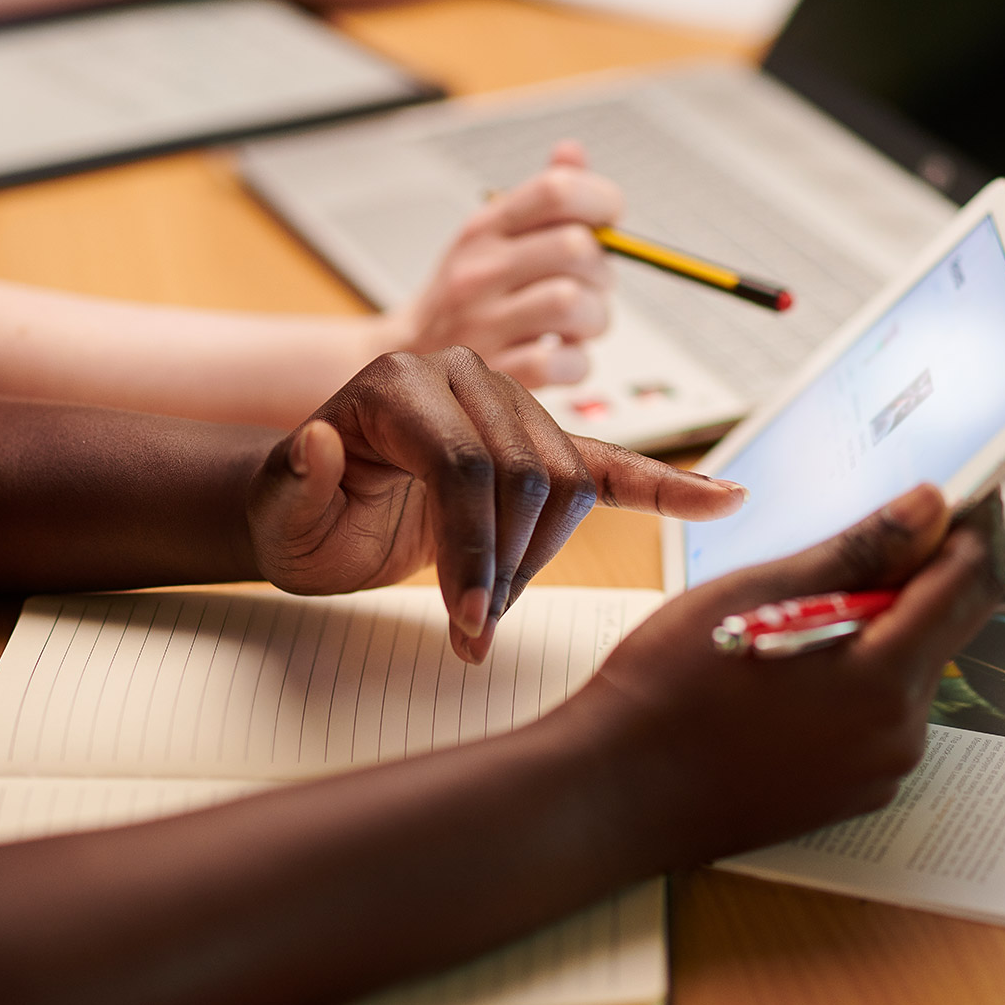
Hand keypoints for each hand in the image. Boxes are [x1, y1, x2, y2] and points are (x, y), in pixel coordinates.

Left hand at [247, 347, 745, 661]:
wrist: (316, 512)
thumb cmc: (300, 515)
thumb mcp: (280, 512)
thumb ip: (294, 481)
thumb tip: (321, 442)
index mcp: (401, 383)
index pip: (466, 462)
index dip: (473, 548)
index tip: (467, 621)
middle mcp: (462, 378)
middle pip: (525, 473)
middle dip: (505, 562)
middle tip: (471, 626)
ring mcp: (506, 407)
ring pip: (564, 483)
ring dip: (538, 557)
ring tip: (492, 605)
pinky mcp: (535, 447)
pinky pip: (609, 466)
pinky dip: (665, 487)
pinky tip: (724, 499)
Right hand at [383, 142, 621, 387]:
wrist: (408, 355)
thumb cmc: (465, 292)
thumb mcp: (490, 235)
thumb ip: (539, 198)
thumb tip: (572, 152)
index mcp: (485, 228)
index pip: (555, 190)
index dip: (601, 200)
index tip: (609, 221)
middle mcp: (480, 270)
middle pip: (575, 247)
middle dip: (604, 270)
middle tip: (593, 285)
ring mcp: (482, 322)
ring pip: (574, 304)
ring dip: (595, 318)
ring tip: (578, 325)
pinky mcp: (492, 371)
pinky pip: (560, 362)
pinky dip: (575, 363)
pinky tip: (561, 355)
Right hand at [562, 485, 1004, 868]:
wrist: (613, 790)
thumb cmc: (666, 688)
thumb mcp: (755, 593)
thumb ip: (855, 551)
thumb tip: (928, 506)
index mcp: (882, 677)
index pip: (968, 583)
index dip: (972, 526)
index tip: (959, 492)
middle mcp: (898, 732)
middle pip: (943, 630)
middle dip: (922, 574)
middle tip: (876, 531)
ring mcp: (876, 771)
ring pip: (907, 675)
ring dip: (880, 629)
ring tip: (804, 606)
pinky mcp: (849, 795)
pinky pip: (876, 720)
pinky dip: (854, 681)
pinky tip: (790, 669)